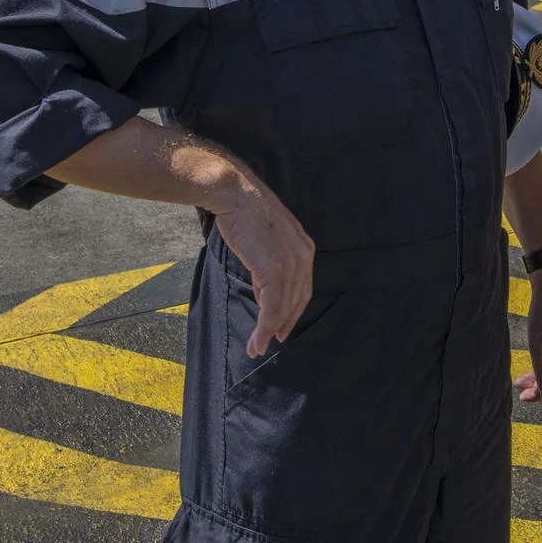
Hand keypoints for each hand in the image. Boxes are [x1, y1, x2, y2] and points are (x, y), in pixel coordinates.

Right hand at [207, 178, 315, 357]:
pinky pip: (272, 308)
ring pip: (283, 309)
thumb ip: (271, 264)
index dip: (293, 311)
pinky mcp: (274, 270)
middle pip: (296, 301)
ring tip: (256, 346)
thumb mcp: (268, 240)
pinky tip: (257, 339)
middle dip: (283, 325)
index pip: (303, 288)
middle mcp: (304, 257)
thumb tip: (265, 289)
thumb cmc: (246, 214)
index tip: (282, 327)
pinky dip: (264, 327)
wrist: (236, 196)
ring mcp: (291, 264)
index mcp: (305, 248)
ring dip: (269, 332)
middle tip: (268, 342)